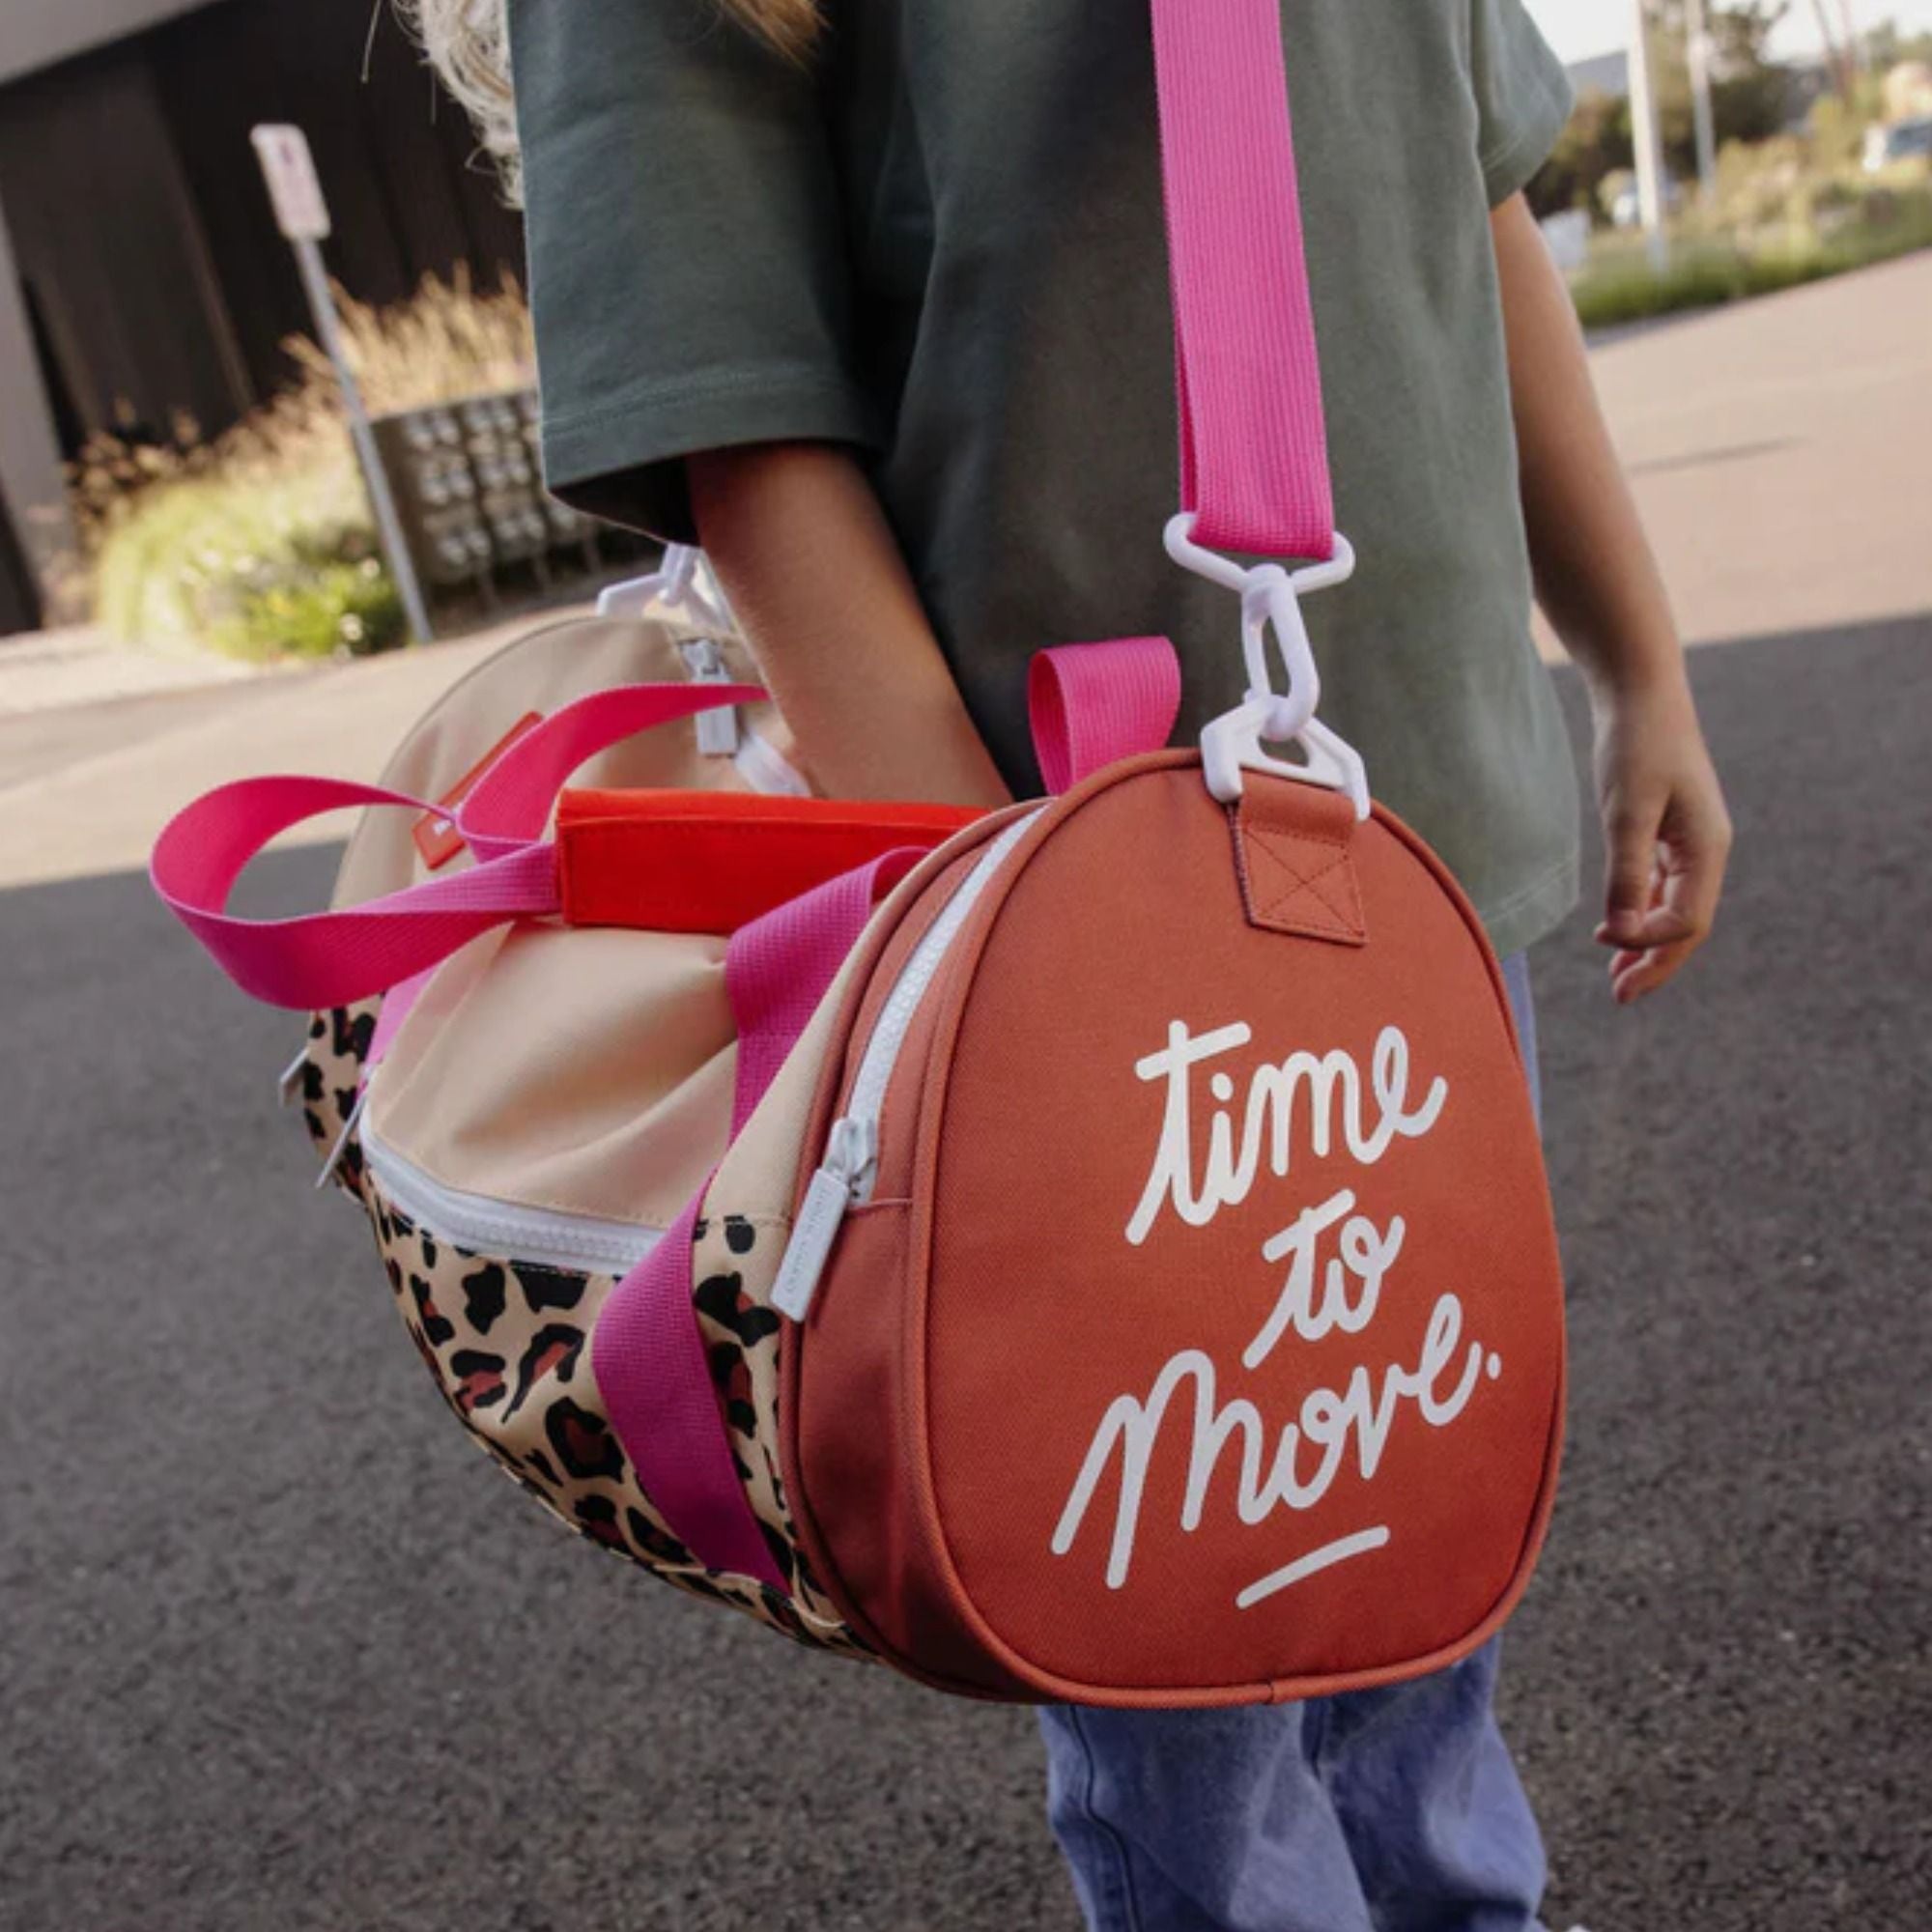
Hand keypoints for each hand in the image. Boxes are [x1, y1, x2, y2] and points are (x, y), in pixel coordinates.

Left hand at [1590, 673, 1732, 1003]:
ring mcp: (1689, 841)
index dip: (1647, 942)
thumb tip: (1621, 931)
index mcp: (1708, 848)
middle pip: (1687, 925)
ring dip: (1646, 944)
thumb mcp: (1627, 810)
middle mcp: (1707, 850)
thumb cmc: (1636, 744)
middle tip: (1620, 999)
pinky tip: (1616, 930)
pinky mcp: (1667, 831)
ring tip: (1617, 979)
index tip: (1602, 942)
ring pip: (1674, 909)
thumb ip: (1626, 871)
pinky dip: (1640, 912)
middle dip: (1655, 963)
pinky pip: (1661, 886)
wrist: (1639, 691)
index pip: (1687, 920)